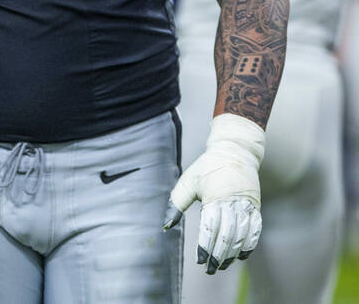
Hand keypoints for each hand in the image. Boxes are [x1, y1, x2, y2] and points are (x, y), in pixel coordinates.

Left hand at [163, 113, 264, 273]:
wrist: (235, 151)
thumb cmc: (207, 167)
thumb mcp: (187, 182)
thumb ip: (176, 204)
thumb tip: (166, 225)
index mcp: (214, 197)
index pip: (210, 228)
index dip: (205, 247)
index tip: (200, 260)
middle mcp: (232, 203)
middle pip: (226, 236)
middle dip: (218, 255)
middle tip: (210, 269)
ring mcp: (246, 205)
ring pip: (241, 236)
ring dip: (232, 254)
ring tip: (222, 265)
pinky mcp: (255, 206)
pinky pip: (255, 230)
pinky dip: (249, 245)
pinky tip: (241, 255)